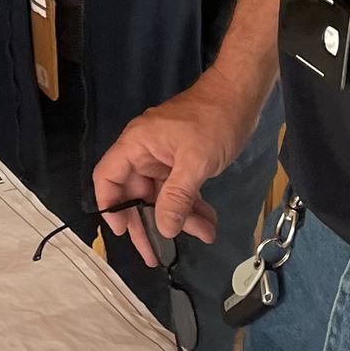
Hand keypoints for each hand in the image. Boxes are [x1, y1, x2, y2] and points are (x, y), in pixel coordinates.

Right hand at [89, 73, 255, 266]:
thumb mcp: (195, 162)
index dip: (110, 206)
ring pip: (162, 196)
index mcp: (136, 144)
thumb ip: (176, 197)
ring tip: (203, 234)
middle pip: (135, 194)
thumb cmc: (214, 120)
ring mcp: (164, 158)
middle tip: (155, 255)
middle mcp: (145, 152)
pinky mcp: (183, 162)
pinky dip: (192, 206)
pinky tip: (208, 223)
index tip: (123, 232)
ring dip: (179, 217)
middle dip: (147, 224)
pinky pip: (181, 190)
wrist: (241, 94)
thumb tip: (164, 229)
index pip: (107, 177)